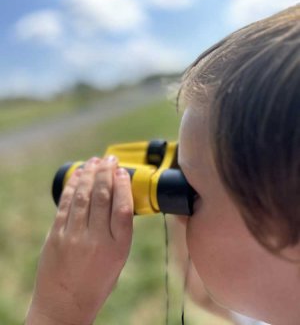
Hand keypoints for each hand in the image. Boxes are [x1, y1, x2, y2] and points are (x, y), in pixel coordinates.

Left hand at [26, 155, 132, 324]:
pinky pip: (66, 203)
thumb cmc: (97, 280)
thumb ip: (119, 229)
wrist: (65, 303)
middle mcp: (96, 240)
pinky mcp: (56, 235)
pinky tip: (79, 175)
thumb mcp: (118, 258)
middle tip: (110, 159)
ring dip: (89, 174)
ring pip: (83, 196)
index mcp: (118, 248)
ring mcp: (74, 236)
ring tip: (95, 161)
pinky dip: (73, 185)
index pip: (123, 208)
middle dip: (106, 172)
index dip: (123, 185)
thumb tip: (117, 195)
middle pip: (102, 197)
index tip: (122, 171)